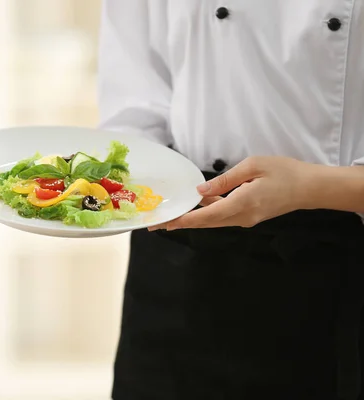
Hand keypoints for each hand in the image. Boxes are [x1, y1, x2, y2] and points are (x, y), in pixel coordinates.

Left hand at [149, 156, 316, 230]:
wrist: (310, 187)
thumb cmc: (284, 172)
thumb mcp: (252, 166)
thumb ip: (224, 180)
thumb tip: (199, 192)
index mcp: (241, 204)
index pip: (205, 216)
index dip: (183, 220)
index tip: (163, 224)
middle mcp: (241, 217)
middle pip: (205, 223)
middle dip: (181, 223)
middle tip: (157, 224)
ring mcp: (246, 219)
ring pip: (213, 221)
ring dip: (193, 218)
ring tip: (172, 214)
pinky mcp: (249, 217)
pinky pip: (223, 216)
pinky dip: (208, 212)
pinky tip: (199, 203)